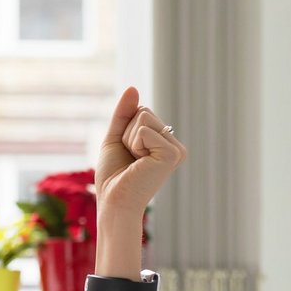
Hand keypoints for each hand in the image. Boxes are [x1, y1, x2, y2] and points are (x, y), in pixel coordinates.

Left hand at [95, 87, 185, 212]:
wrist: (114, 202)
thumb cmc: (114, 176)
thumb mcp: (116, 138)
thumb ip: (124, 114)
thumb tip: (133, 88)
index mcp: (164, 142)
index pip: (142, 112)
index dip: (125, 130)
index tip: (128, 154)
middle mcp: (174, 145)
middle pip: (143, 112)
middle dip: (126, 134)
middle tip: (130, 160)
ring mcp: (176, 150)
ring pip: (143, 118)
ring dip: (128, 139)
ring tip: (134, 162)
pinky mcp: (172, 154)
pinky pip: (143, 130)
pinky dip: (133, 145)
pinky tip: (139, 165)